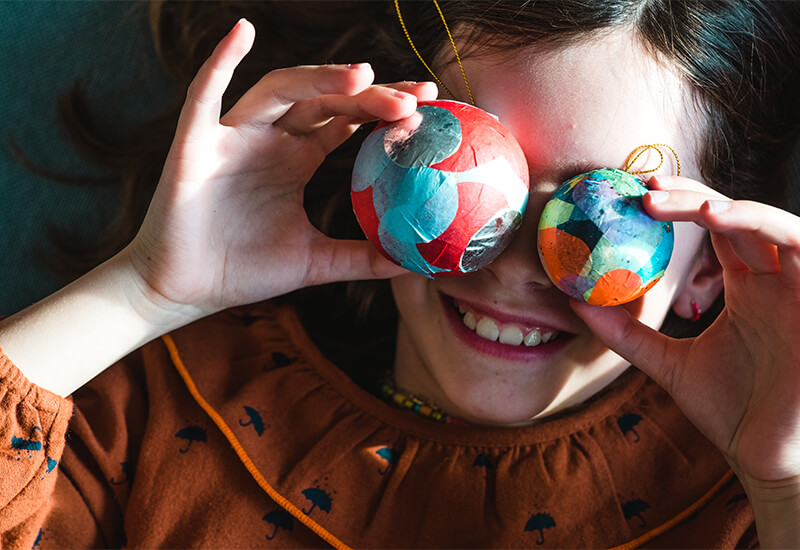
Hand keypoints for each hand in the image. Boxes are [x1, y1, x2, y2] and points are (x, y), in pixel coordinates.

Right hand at [123, 19, 436, 315]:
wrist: (184, 290)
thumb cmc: (243, 270)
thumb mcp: (314, 262)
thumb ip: (360, 258)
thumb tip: (411, 261)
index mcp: (297, 158)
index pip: (348, 120)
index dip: (384, 109)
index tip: (428, 105)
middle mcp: (270, 139)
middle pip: (325, 100)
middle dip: (368, 95)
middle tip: (412, 98)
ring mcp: (233, 136)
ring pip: (280, 91)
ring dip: (319, 78)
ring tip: (362, 74)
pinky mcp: (195, 142)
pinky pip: (204, 95)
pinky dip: (219, 63)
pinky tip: (242, 32)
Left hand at [571, 175, 799, 541]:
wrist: (769, 459)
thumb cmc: (732, 410)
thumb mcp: (668, 363)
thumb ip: (627, 333)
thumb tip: (576, 303)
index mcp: (748, 285)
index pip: (717, 225)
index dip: (681, 202)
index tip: (634, 194)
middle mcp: (776, 278)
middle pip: (736, 216)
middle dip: (691, 196)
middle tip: (645, 189)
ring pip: (772, 223)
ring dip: (728, 205)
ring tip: (678, 203)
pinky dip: (764, 225)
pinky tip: (722, 219)